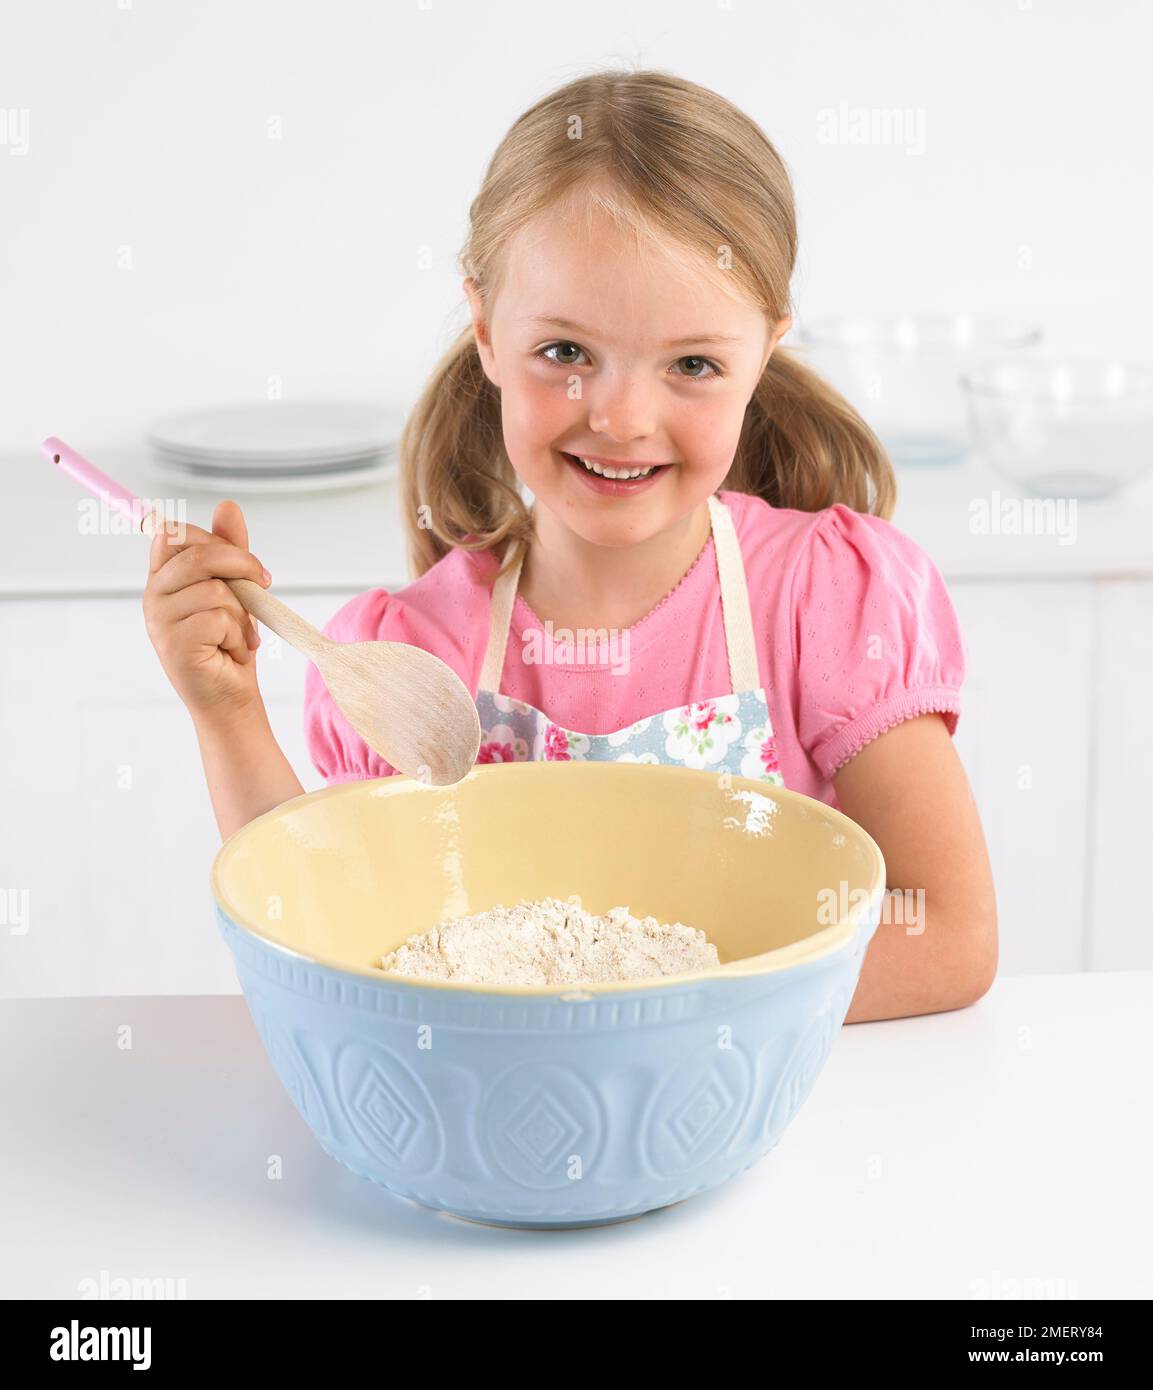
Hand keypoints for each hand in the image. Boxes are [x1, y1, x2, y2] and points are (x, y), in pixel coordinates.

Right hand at [143, 499, 272, 723]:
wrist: (232, 698)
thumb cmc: (230, 643)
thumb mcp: (236, 590)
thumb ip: (231, 550)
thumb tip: (227, 506)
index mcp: (164, 579)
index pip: (174, 533)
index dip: (215, 541)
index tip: (246, 565)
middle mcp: (154, 597)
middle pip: (198, 554)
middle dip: (242, 566)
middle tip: (263, 586)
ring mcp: (160, 621)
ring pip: (216, 590)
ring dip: (242, 615)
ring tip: (239, 636)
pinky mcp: (174, 645)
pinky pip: (219, 619)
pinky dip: (239, 635)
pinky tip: (234, 651)